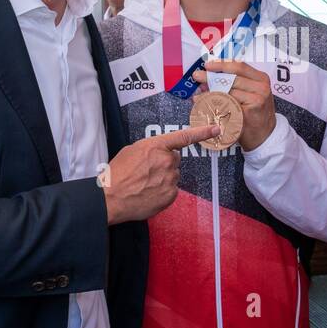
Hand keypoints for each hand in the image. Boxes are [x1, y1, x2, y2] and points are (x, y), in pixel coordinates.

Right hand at [103, 124, 219, 224]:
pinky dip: (162, 191)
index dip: (202, 132)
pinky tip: (148, 192)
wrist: (111, 199)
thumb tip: (158, 154)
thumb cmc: (117, 174)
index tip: (216, 128)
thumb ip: (150, 149)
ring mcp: (171, 179)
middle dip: (164, 163)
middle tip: (146, 171)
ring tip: (144, 183)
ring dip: (162, 178)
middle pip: (174, 159)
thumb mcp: (131, 151)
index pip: (184, 137)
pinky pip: (171, 189)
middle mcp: (167, 161)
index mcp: (156, 146)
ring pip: (172, 175)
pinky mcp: (171, 194)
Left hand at [191, 60, 276, 150]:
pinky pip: (226, 106)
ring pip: (227, 92)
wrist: (265, 135)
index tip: (207, 65)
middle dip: (211, 77)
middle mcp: (261, 87)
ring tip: (198, 94)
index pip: (239, 66)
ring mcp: (256, 100)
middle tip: (197, 76)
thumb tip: (208, 77)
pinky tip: (203, 105)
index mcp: (261, 79)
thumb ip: (233, 84)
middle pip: (231, 78)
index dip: (221, 65)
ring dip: (209, 93)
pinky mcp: (248, 113)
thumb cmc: (255, 113)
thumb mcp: (250, 94)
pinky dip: (212, 104)